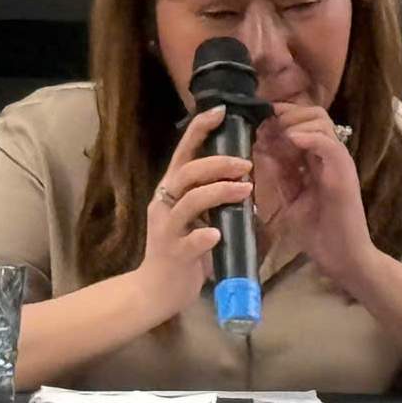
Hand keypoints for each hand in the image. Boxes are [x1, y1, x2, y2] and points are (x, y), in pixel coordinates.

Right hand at [136, 105, 252, 320]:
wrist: (155, 291)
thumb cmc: (181, 249)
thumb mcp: (195, 217)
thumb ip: (211, 196)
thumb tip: (245, 176)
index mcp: (171, 191)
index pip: (183, 153)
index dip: (200, 130)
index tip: (222, 111)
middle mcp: (164, 204)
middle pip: (187, 173)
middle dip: (218, 163)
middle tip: (247, 164)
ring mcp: (167, 230)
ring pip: (189, 203)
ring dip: (219, 192)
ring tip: (246, 190)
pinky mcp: (173, 255)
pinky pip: (189, 241)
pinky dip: (204, 235)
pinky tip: (218, 234)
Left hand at [254, 102, 374, 288]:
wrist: (342, 258)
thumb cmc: (318, 233)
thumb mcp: (290, 198)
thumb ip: (280, 173)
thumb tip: (261, 147)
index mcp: (317, 159)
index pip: (303, 121)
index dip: (280, 115)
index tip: (256, 118)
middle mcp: (330, 155)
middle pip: (313, 113)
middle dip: (286, 113)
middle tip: (263, 123)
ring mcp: (339, 161)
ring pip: (321, 121)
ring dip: (295, 122)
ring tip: (276, 133)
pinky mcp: (343, 173)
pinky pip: (328, 144)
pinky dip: (309, 137)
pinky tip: (291, 139)